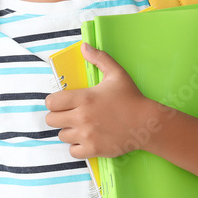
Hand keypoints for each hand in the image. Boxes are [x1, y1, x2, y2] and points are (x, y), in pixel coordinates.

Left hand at [45, 43, 158, 159]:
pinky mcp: (93, 149)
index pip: (51, 102)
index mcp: (84, 98)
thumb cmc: (131, 97)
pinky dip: (77, 146)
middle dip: (58, 116)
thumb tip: (83, 46)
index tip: (64, 102)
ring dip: (69, 131)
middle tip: (71, 114)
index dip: (54, 101)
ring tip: (81, 126)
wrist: (147, 123)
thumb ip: (99, 58)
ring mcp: (87, 135)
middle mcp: (82, 117)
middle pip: (51, 120)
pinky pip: (72, 151)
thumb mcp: (116, 73)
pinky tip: (86, 138)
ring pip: (61, 135)